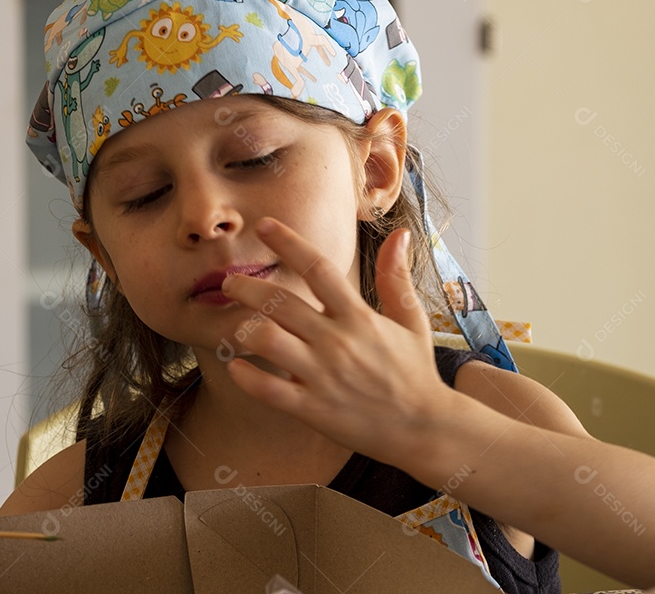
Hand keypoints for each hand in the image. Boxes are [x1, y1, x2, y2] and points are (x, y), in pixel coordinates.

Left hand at [220, 217, 456, 466]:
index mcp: (359, 317)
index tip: (265, 225)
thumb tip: (400, 234)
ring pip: (268, 341)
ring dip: (242, 329)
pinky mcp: (313, 409)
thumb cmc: (415, 372)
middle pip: (281, 302)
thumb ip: (397, 278)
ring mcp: (323, 376)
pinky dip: (247, 377)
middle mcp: (337, 341)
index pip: (318, 268)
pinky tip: (235, 367)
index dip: (289, 242)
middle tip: (230, 282)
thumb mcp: (412, 321)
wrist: (424, 429)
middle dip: (247, 287)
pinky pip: (269, 390)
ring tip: (233, 325)